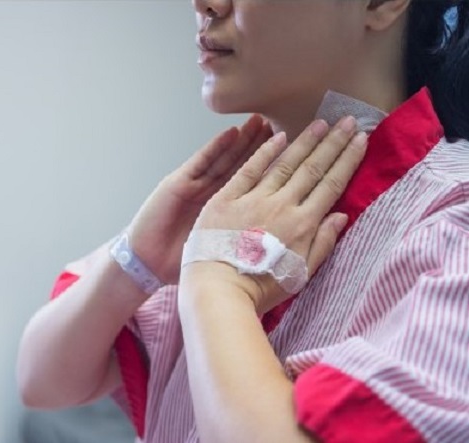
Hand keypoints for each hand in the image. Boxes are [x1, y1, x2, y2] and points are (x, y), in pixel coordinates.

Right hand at [127, 114, 272, 283]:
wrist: (148, 264)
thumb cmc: (189, 264)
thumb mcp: (224, 251)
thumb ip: (252, 236)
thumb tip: (285, 231)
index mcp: (229, 210)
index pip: (261, 184)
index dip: (282, 168)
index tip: (304, 155)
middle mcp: (216, 193)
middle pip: (247, 164)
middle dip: (269, 145)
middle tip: (289, 126)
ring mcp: (196, 185)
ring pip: (226, 158)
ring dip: (244, 139)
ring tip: (263, 120)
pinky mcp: (177, 183)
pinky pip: (200, 162)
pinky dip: (215, 147)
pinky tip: (230, 133)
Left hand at [184, 116, 366, 313]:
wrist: (219, 288)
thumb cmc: (260, 288)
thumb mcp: (300, 274)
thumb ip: (322, 243)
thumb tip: (342, 215)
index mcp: (302, 224)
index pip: (331, 184)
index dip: (347, 160)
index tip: (360, 139)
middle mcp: (281, 206)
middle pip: (312, 168)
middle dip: (332, 143)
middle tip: (347, 121)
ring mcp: (253, 199)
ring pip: (284, 164)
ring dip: (304, 141)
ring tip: (320, 123)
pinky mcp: (226, 198)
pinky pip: (248, 169)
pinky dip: (264, 152)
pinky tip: (277, 135)